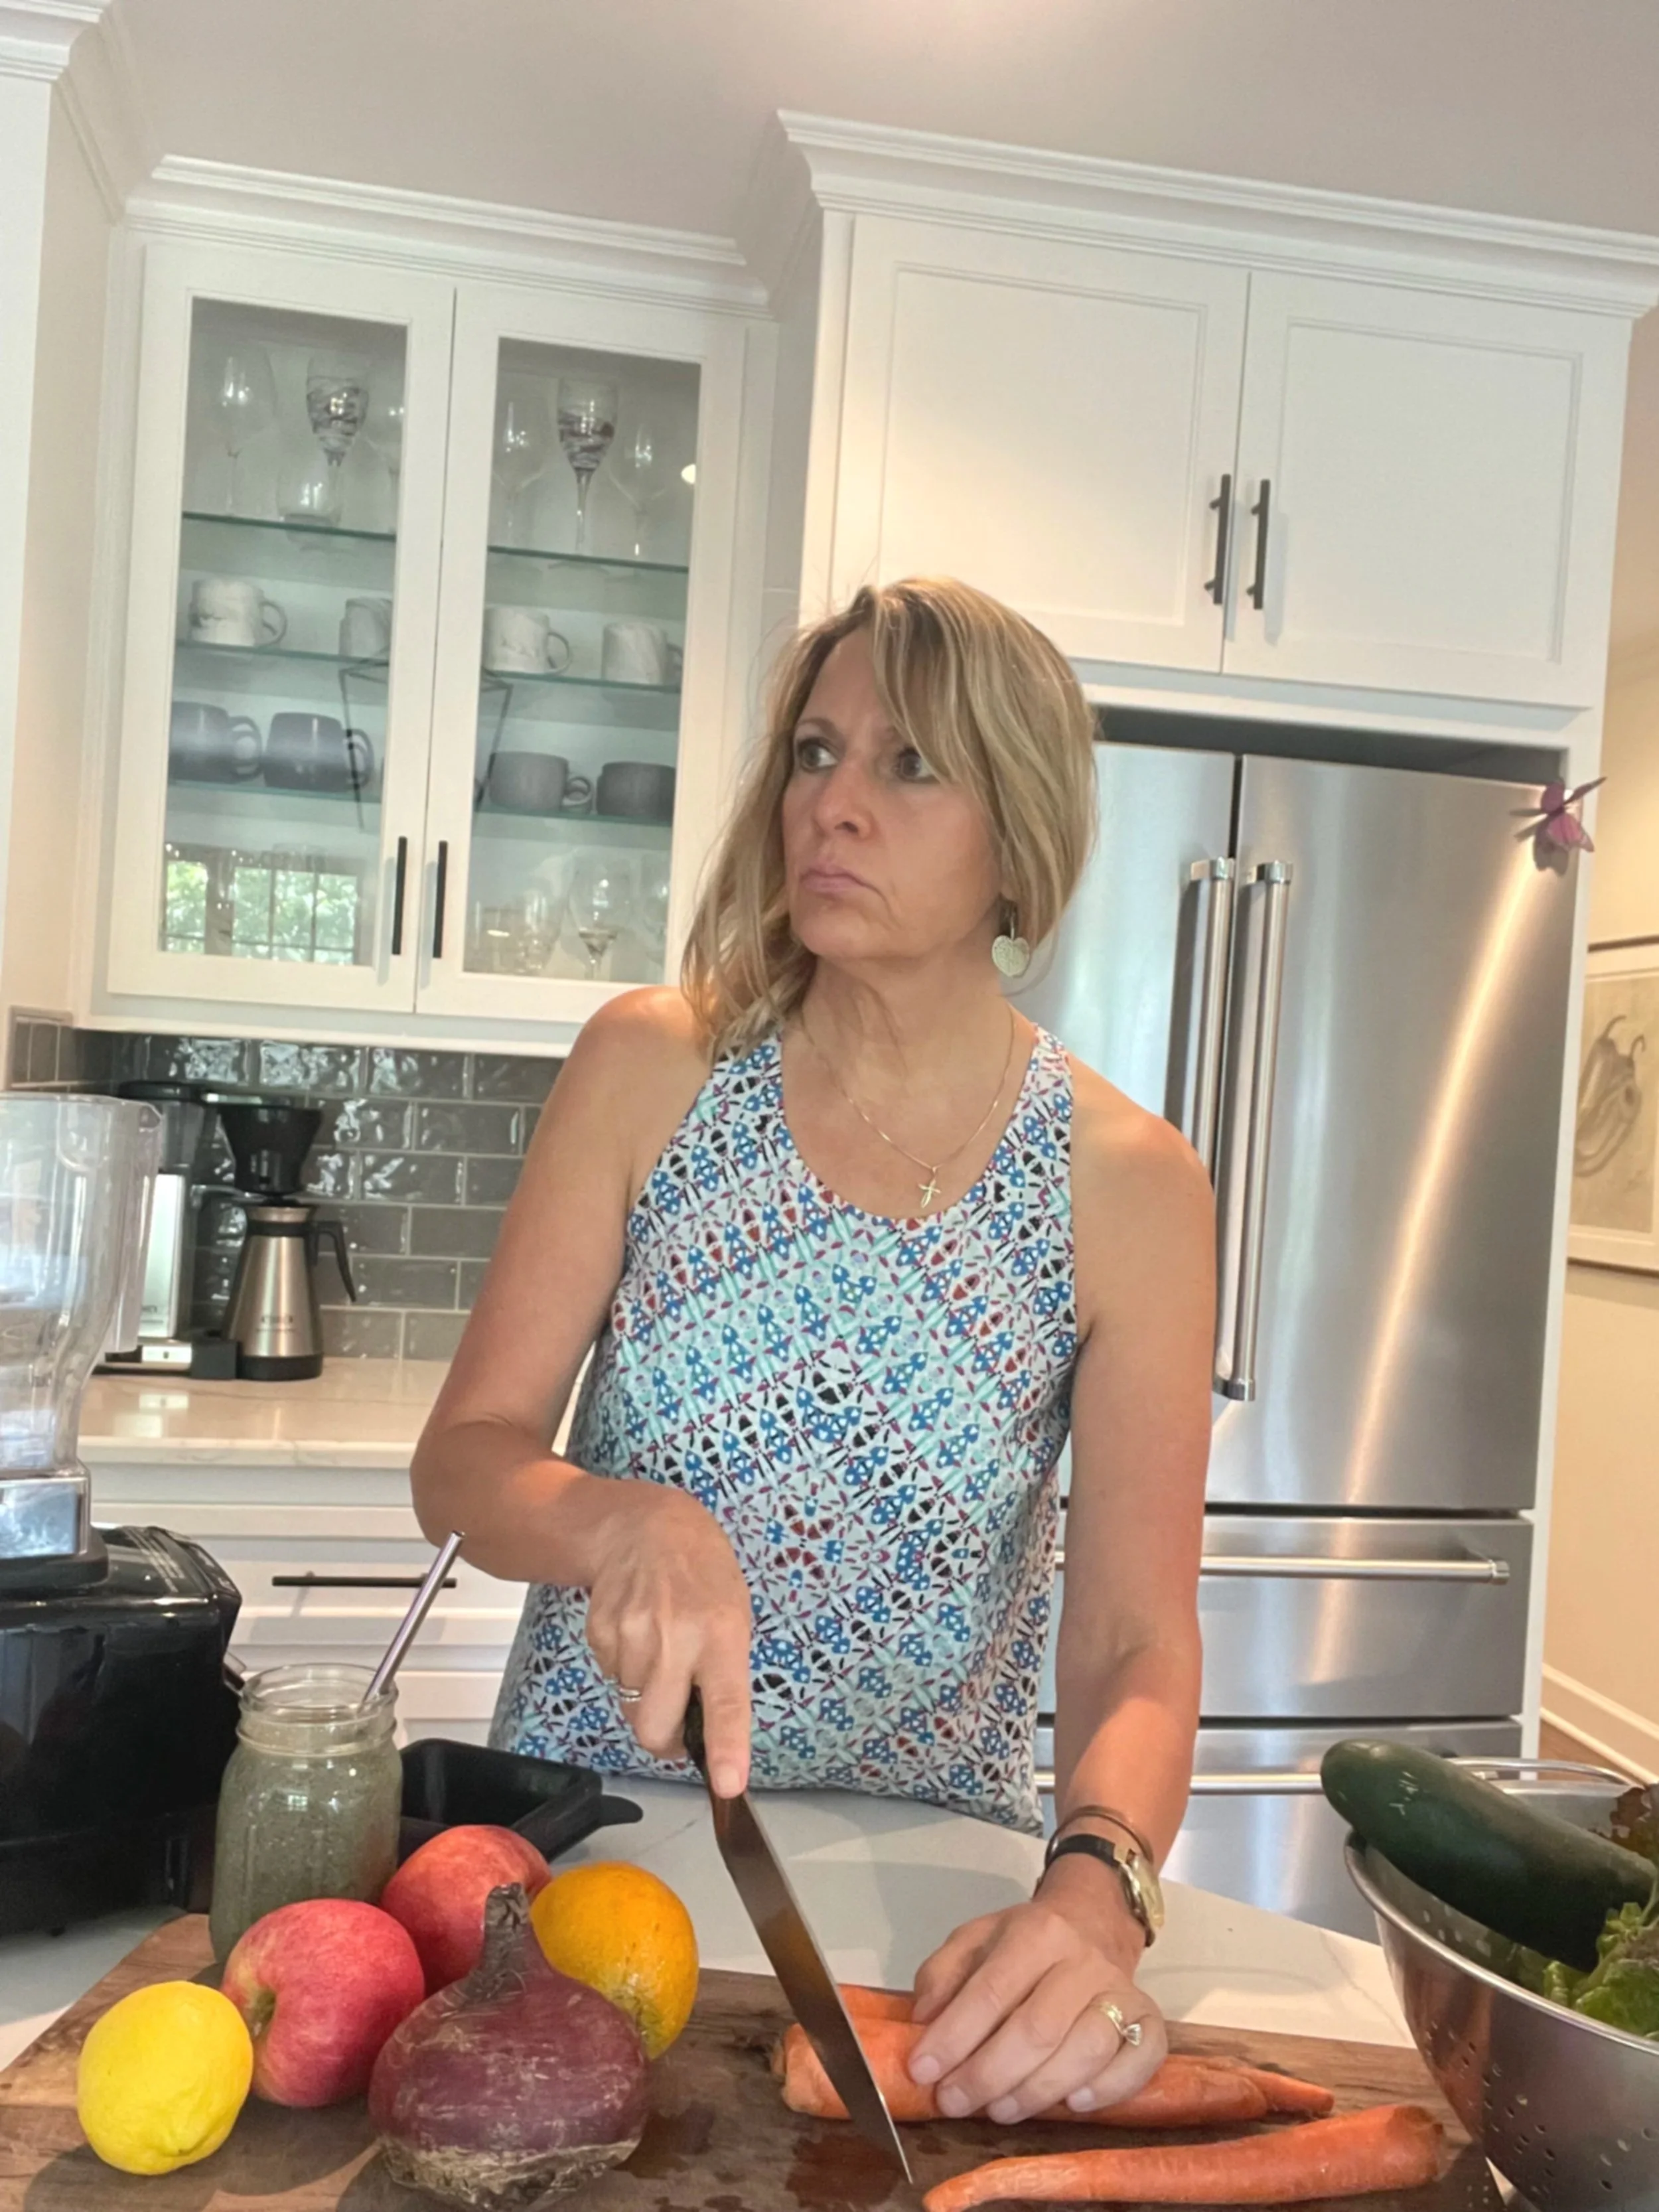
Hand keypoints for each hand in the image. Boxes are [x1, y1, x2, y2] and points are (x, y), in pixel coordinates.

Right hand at [582, 1483, 752, 1796]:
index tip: (728, 1784)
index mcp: (722, 1633)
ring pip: (631, 1705)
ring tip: (659, 1649)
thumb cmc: (701, 1572)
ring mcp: (632, 1633)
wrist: (642, 1525)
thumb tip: (713, 1735)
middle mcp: (676, 1637)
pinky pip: (611, 1678)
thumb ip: (724, 1671)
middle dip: (664, 1739)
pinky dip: (624, 1669)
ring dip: (645, 1695)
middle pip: (655, 1727)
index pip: (725, 1701)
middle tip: (678, 1719)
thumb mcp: (734, 1613)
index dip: (727, 1748)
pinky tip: (636, 1632)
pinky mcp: (600, 1631)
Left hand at [905, 1861, 1165, 2121]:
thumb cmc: (1025, 1941)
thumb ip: (942, 1974)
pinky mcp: (1150, 2017)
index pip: (991, 1991)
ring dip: (1038, 2091)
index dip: (954, 2037)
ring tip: (1000, 2110)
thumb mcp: (975, 1939)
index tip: (923, 2072)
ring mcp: (1121, 1990)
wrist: (1093, 1920)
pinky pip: (1139, 2059)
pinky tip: (1074, 2105)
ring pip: (1086, 2049)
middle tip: (955, 2102)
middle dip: (989, 2075)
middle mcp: (1083, 1959)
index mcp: (1036, 1932)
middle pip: (1038, 2029)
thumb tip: (923, 2022)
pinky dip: (1109, 2088)